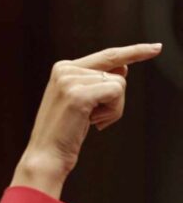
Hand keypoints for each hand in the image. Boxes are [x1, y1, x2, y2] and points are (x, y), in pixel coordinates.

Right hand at [10, 43, 161, 198]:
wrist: (46, 155)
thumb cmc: (64, 132)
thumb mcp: (80, 100)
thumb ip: (98, 81)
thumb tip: (124, 67)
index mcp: (63, 68)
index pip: (106, 56)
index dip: (133, 52)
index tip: (156, 48)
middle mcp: (65, 69)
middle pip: (116, 72)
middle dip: (115, 98)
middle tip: (94, 118)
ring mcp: (69, 80)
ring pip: (119, 84)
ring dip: (113, 108)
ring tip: (90, 121)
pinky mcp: (78, 94)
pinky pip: (116, 92)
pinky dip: (113, 111)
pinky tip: (94, 123)